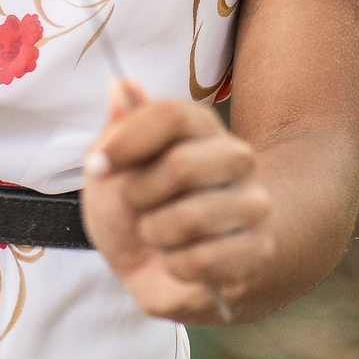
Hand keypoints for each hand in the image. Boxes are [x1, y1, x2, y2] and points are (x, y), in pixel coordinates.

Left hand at [80, 81, 274, 323]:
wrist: (168, 272)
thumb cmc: (138, 212)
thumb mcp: (114, 171)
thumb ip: (116, 130)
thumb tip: (120, 86)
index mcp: (201, 128)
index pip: (172, 115)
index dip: (129, 140)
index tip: (99, 165)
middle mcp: (236, 158)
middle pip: (182, 165)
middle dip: (141, 195)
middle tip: (136, 206)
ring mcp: (252, 204)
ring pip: (191, 218)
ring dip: (156, 234)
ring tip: (159, 235)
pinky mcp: (258, 250)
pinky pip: (203, 260)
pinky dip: (175, 267)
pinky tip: (179, 261)